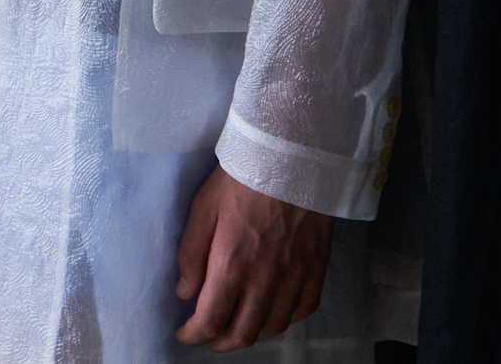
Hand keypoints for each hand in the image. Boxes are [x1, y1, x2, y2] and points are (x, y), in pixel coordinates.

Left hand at [173, 167, 333, 350]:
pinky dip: (283, 321)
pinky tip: (269, 314)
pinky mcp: (316, 269)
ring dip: (250, 335)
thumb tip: (185, 291)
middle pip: (243, 333)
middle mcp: (266, 278)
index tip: (183, 333)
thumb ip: (191, 253)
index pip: (211, 319)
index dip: (194, 334)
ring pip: (272, 327)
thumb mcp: (203, 209)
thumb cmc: (241, 179)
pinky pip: (302, 311)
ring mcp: (295, 276)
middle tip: (205, 336)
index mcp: (233, 264)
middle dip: (218, 342)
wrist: (291, 158)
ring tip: (234, 328)